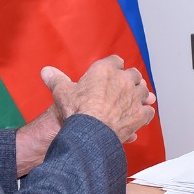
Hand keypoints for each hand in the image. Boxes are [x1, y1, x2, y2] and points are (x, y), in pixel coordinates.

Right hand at [41, 56, 157, 146]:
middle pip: (134, 74)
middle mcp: (124, 79)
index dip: (114, 67)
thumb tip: (45, 71)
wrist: (89, 132)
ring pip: (144, 91)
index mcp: (105, 69)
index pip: (116, 60)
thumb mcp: (62, 92)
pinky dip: (144, 113)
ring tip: (132, 102)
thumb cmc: (76, 110)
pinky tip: (138, 117)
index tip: (111, 73)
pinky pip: (148, 110)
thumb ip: (56, 79)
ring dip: (139, 96)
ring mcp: (135, 96)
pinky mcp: (140, 113)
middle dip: (129, 80)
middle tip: (123, 89)